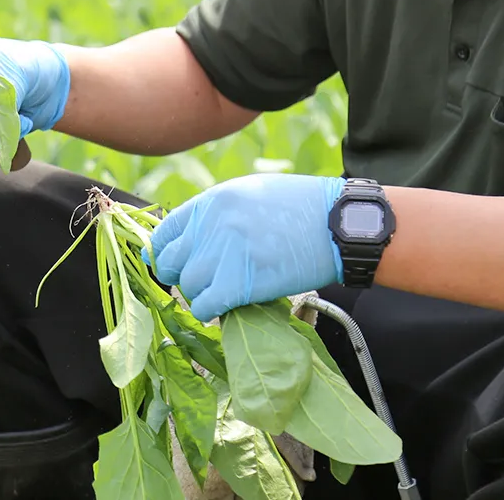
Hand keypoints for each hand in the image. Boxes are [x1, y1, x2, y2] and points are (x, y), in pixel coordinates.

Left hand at [145, 173, 345, 321]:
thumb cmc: (303, 207)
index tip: (176, 265)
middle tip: (203, 283)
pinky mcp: (239, 282)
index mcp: (212, 200)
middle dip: (183, 276)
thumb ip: (220, 212)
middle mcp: (211, 224)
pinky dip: (210, 312)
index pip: (165, 233)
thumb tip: (195, 238)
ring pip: (187, 286)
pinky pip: (205, 306)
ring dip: (200, 295)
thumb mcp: (253, 192)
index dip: (168, 254)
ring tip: (221, 294)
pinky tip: (225, 308)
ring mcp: (223, 253)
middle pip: (172, 262)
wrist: (338, 224)